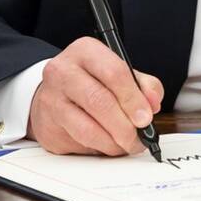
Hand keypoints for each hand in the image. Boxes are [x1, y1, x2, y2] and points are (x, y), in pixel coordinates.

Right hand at [28, 37, 164, 155]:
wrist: (53, 93)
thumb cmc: (91, 81)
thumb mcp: (118, 72)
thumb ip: (143, 85)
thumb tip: (152, 103)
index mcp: (85, 51)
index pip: (114, 73)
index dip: (133, 99)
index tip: (145, 118)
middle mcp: (63, 72)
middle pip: (99, 102)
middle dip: (125, 126)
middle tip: (138, 138)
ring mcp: (51, 100)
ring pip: (87, 129)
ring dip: (113, 143)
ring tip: (125, 144)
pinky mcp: (47, 127)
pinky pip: (79, 143)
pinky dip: (99, 148)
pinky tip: (107, 143)